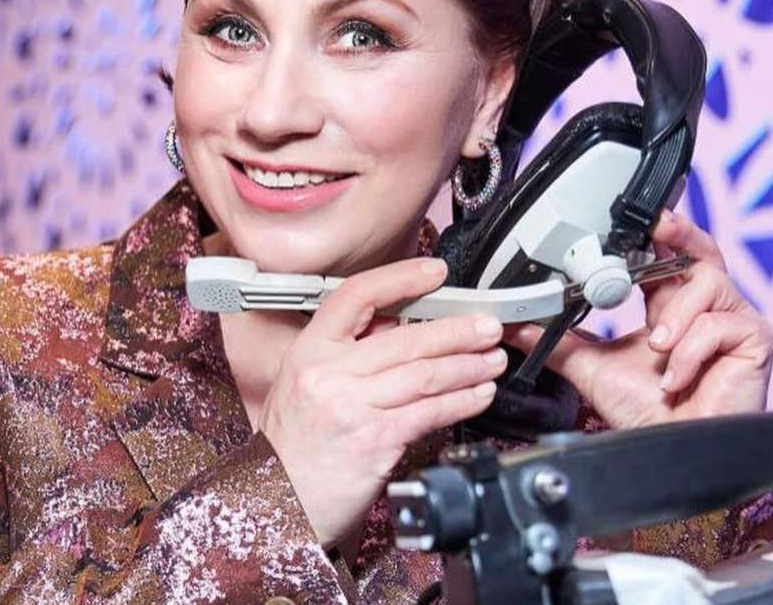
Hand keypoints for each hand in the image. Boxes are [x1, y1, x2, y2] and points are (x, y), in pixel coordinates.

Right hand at [259, 258, 504, 546]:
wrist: (278, 501)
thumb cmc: (294, 446)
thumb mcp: (305, 383)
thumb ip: (347, 352)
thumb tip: (400, 325)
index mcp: (309, 351)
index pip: (356, 296)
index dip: (399, 278)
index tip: (433, 271)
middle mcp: (328, 374)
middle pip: (406, 338)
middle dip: (458, 329)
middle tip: (488, 326)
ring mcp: (352, 407)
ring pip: (425, 374)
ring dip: (469, 365)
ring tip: (493, 360)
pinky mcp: (375, 441)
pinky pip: (430, 412)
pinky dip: (462, 401)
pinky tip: (479, 394)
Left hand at [505, 210, 772, 429]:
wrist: (669, 454)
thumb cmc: (644, 411)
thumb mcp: (590, 366)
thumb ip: (556, 339)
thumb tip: (515, 325)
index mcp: (671, 304)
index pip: (669, 254)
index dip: (657, 233)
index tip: (634, 220)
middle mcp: (706, 306)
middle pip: (702, 250)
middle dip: (679, 235)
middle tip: (658, 227)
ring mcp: (733, 321)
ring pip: (709, 283)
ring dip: (675, 314)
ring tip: (657, 348)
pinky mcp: (755, 340)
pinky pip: (721, 324)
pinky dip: (690, 350)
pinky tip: (675, 376)